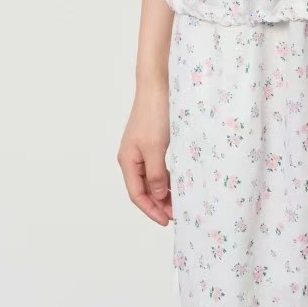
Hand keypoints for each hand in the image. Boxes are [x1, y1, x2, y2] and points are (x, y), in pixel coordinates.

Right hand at [117, 79, 172, 225]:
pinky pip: (158, 166)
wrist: (158, 85)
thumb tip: (159, 195)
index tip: (166, 221)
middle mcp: (132, 157)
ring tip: (180, 202)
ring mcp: (142, 149)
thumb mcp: (156, 148)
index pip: (137, 194)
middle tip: (177, 214)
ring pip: (152, 178)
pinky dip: (167, 177)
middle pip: (144, 188)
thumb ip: (156, 175)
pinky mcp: (152, 141)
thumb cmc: (154, 114)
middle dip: (159, 203)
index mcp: (127, 160)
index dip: (151, 210)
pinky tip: (179, 182)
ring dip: (164, 191)